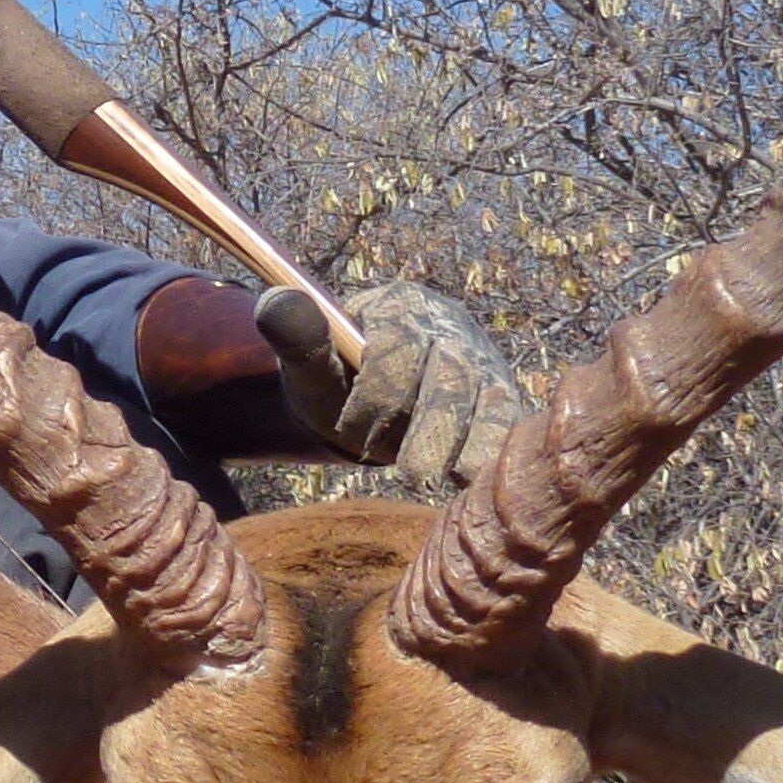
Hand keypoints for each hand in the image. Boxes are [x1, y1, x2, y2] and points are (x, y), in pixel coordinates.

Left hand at [256, 278, 532, 489]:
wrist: (362, 404)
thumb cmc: (334, 384)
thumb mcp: (307, 363)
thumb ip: (296, 337)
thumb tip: (276, 302)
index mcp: (399, 306)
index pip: (398, 343)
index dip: (377, 392)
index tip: (349, 430)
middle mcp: (448, 325)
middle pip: (451, 371)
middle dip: (431, 426)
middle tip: (411, 473)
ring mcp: (480, 359)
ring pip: (488, 398)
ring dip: (465, 443)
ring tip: (439, 479)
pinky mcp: (500, 393)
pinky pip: (506, 420)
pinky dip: (491, 450)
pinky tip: (472, 480)